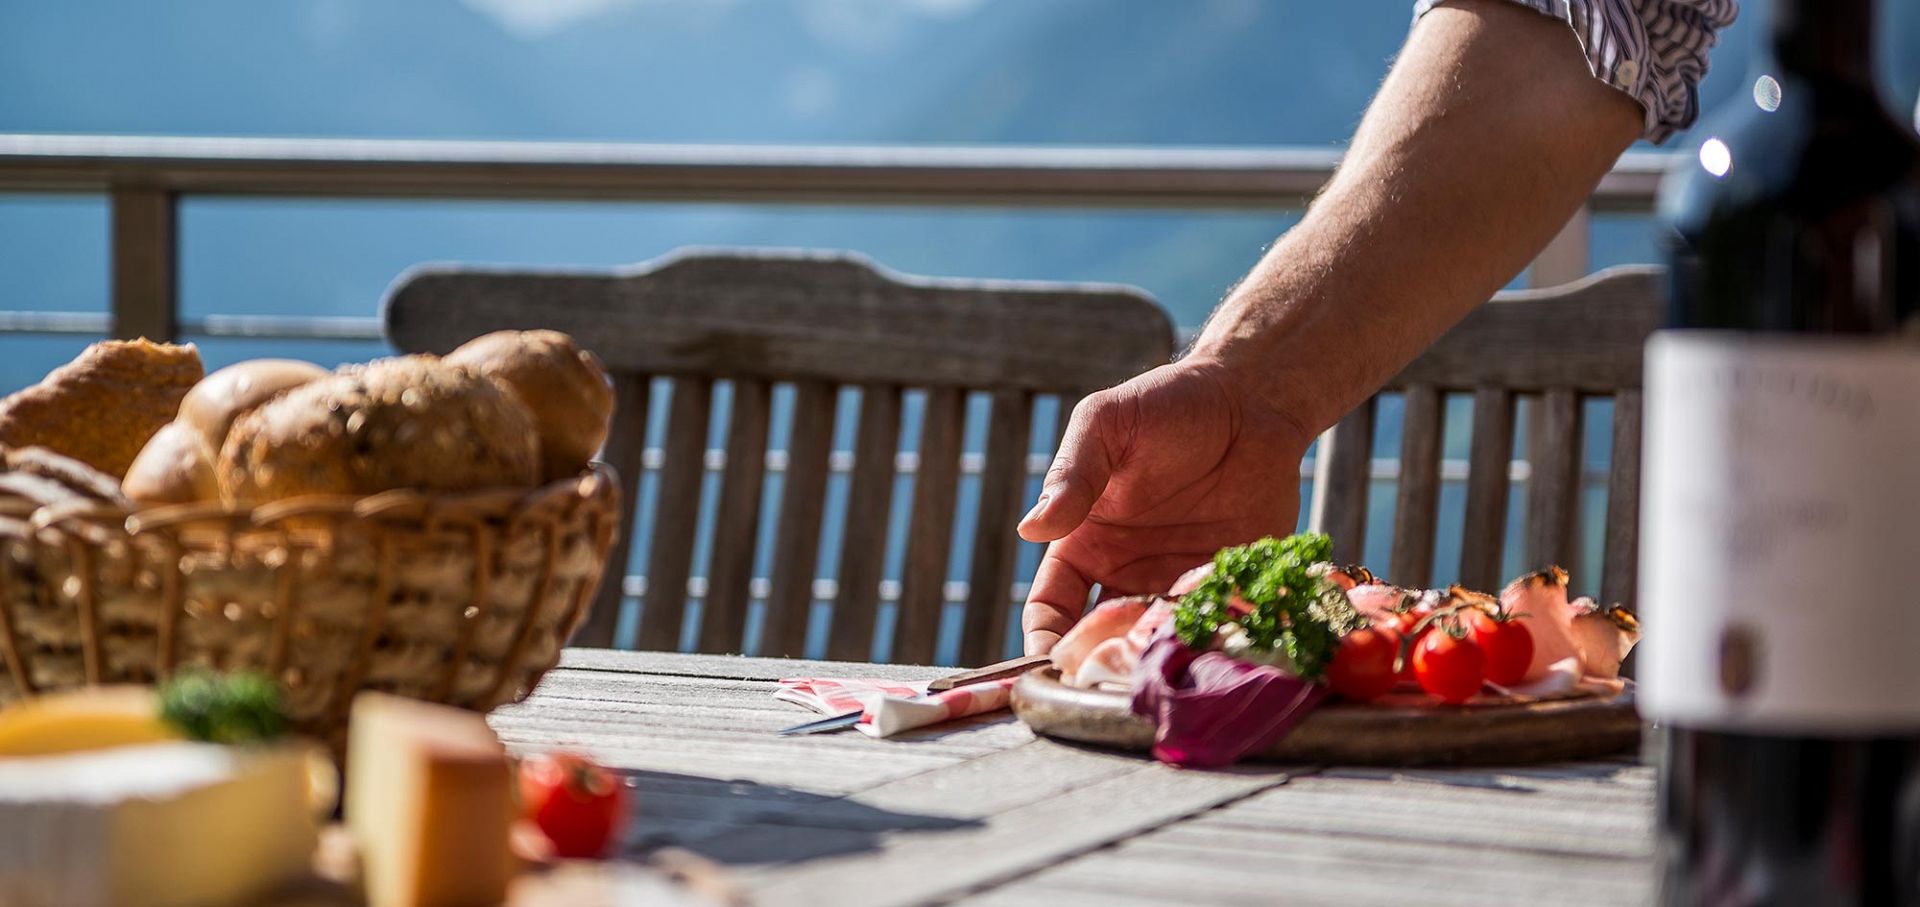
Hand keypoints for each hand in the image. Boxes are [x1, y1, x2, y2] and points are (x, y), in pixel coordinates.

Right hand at [1017, 357, 1313, 653]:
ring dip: (1155, 661)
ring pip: (1156, 645)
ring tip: (1163, 664)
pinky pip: (1215, 630)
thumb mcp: (1106, 425)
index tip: (1052, 658)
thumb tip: (1031, 528)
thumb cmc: (1166, 405)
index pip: (1049, 608)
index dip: (1044, 638)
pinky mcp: (1230, 589)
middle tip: (1113, 677)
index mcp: (1085, 545)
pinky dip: (1210, 644)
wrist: (1250, 400)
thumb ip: (1072, 474)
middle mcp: (1127, 575)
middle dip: (1100, 666)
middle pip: (1100, 642)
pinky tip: (1214, 645)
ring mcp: (1178, 586)